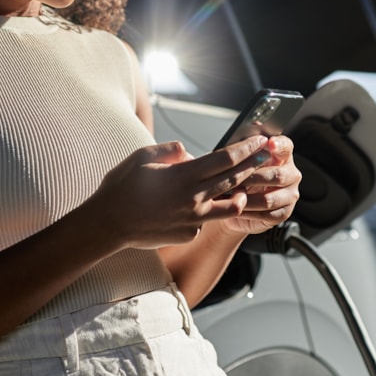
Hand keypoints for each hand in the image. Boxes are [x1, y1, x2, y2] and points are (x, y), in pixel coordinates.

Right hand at [87, 135, 274, 249]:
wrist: (108, 224)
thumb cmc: (121, 187)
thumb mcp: (143, 156)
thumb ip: (171, 151)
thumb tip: (191, 154)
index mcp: (184, 175)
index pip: (225, 159)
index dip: (245, 149)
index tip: (258, 141)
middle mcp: (193, 198)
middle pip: (233, 179)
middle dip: (252, 165)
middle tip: (267, 156)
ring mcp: (194, 219)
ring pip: (229, 205)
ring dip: (241, 193)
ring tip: (247, 186)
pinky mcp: (189, 233)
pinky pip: (205, 220)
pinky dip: (206, 211)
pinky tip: (199, 207)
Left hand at [218, 136, 301, 235]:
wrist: (235, 204)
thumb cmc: (238, 176)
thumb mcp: (239, 159)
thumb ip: (248, 144)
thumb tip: (253, 125)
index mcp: (283, 155)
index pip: (286, 146)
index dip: (279, 145)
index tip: (269, 143)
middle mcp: (291, 174)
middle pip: (277, 176)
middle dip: (252, 177)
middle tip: (233, 179)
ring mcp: (290, 195)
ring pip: (269, 198)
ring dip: (247, 198)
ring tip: (230, 196)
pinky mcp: (284, 213)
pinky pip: (267, 214)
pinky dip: (249, 212)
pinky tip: (237, 207)